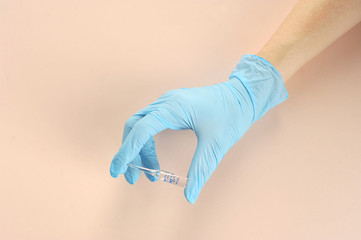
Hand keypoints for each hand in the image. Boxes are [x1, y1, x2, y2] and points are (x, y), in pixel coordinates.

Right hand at [110, 55, 287, 203]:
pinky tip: (155, 158)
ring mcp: (168, 103)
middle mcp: (166, 103)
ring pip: (141, 125)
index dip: (126, 151)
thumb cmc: (232, 114)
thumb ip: (201, 170)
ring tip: (149, 173)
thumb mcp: (216, 144)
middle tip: (133, 177)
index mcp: (173, 108)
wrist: (243, 95)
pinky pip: (151, 123)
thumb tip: (190, 196)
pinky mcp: (172, 107)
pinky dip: (148, 142)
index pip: (140, 130)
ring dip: (140, 149)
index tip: (117, 170)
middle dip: (130, 152)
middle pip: (135, 126)